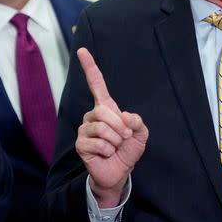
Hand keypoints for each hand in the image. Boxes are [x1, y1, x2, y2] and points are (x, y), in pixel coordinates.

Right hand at [76, 48, 148, 207]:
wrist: (120, 172)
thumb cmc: (128, 150)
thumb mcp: (140, 133)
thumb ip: (137, 121)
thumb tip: (123, 116)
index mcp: (106, 108)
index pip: (96, 84)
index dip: (90, 67)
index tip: (82, 50)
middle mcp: (92, 116)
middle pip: (103, 111)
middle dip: (119, 126)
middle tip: (124, 137)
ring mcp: (85, 129)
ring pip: (102, 128)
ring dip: (115, 140)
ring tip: (115, 147)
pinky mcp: (80, 144)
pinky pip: (97, 143)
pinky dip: (108, 150)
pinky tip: (106, 154)